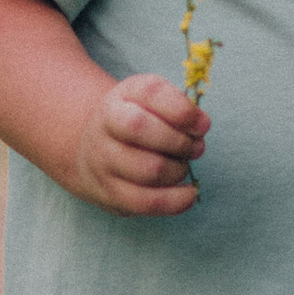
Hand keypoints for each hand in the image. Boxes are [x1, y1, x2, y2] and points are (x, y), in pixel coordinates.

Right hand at [67, 72, 209, 217]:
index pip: (150, 93)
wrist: (91, 150)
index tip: (202, 124)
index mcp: (120, 98)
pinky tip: (188, 194)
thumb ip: (179, 107)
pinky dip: (176, 200)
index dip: (182, 109)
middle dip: (181, 141)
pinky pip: (147, 202)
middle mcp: (104, 126)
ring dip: (179, 169)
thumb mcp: (150, 102)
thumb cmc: (134, 122)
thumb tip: (201, 125)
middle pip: (142, 129)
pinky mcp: (109, 193)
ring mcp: (103, 162)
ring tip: (182, 165)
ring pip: (149, 169)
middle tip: (195, 146)